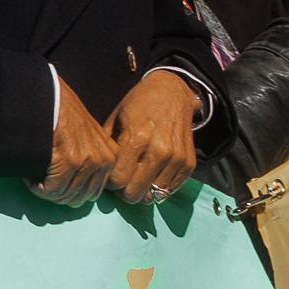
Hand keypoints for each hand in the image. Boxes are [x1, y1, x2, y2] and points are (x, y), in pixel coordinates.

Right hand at [34, 81, 115, 204]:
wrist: (48, 93)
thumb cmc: (61, 113)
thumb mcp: (87, 135)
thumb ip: (89, 160)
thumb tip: (75, 189)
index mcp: (110, 156)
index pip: (91, 194)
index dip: (67, 191)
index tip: (52, 180)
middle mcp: (104, 160)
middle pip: (78, 198)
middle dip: (55, 193)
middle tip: (40, 181)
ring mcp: (88, 161)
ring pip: (64, 195)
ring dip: (44, 190)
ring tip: (34, 175)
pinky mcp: (69, 160)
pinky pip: (51, 188)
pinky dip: (36, 186)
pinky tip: (30, 174)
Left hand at [106, 69, 199, 204]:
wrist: (171, 93)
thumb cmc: (137, 105)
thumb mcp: (115, 120)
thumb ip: (108, 147)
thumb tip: (99, 173)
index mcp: (137, 139)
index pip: (118, 179)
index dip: (110, 183)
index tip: (109, 178)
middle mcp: (159, 151)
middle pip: (136, 192)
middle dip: (124, 192)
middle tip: (122, 184)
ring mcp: (176, 158)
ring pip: (154, 195)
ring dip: (143, 192)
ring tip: (136, 180)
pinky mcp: (189, 163)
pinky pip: (171, 190)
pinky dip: (159, 188)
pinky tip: (151, 177)